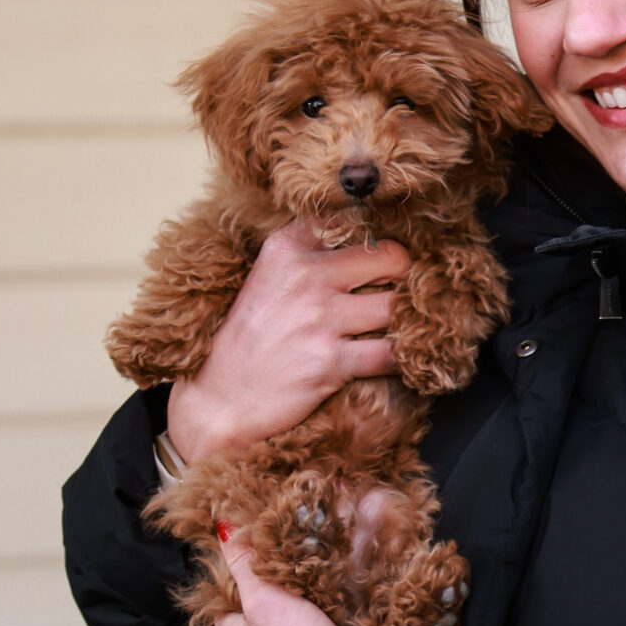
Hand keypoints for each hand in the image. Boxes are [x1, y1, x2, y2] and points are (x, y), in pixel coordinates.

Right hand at [168, 221, 409, 462]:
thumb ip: (308, 255)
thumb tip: (368, 240)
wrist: (220, 401)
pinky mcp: (330, 362)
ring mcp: (318, 319)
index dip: (378, 240)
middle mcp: (303, 276)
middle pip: (391, 258)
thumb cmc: (248, 341)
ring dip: (406, 320)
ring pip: (396, 306)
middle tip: (403, 294)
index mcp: (285, 249)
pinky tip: (401, 359)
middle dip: (406, 277)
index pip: (354, 223)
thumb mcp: (266, 280)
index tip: (384, 259)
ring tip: (404, 328)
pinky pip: (391, 353)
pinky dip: (404, 358)